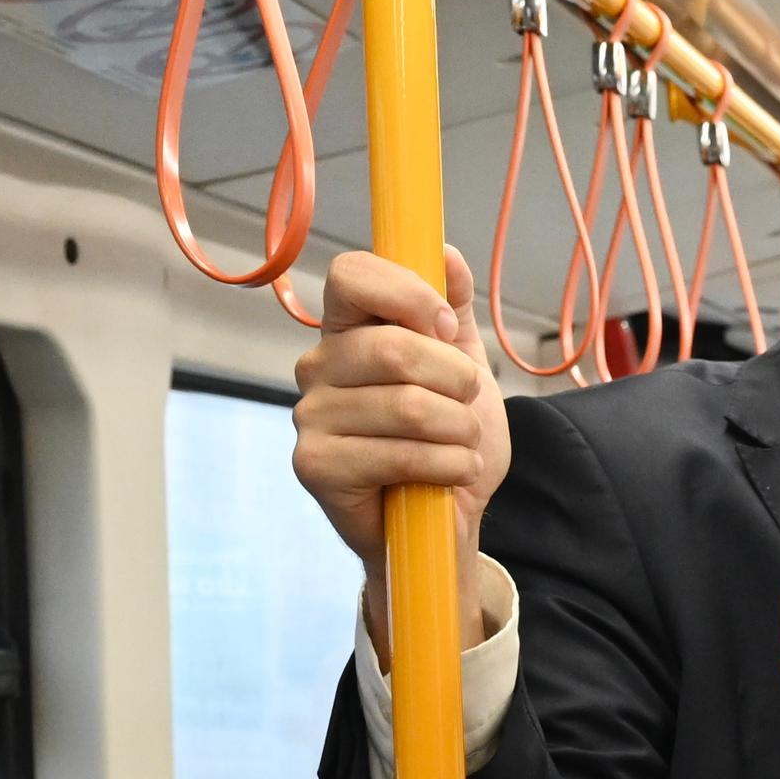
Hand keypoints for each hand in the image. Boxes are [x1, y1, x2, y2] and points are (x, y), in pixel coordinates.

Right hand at [292, 247, 510, 581]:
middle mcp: (317, 366)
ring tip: (464, 447)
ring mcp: (310, 416)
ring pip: (407, 406)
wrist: (443, 524)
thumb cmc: (446, 443)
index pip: (351, 274)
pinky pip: (400, 453)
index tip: (447, 328)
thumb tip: (447, 254)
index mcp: (346, 331)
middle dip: (455, 381)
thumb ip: (452, 309)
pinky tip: (452, 474)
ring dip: (460, 431)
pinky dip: (448, 465)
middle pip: (394, 348)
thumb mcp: (462, 367)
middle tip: (469, 407)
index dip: (407, 293)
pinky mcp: (314, 465)